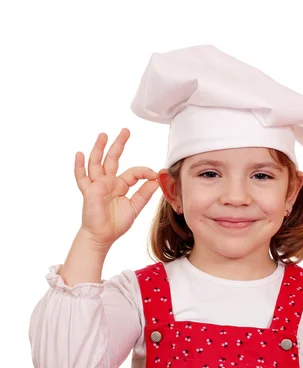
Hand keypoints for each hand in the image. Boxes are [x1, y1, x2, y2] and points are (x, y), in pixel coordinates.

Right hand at [74, 128, 159, 247]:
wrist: (102, 236)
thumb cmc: (116, 224)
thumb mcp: (135, 207)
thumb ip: (144, 194)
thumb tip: (157, 181)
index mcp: (120, 185)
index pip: (134, 172)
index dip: (144, 171)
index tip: (154, 174)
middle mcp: (108, 182)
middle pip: (113, 159)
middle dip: (119, 144)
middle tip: (126, 131)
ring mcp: (97, 185)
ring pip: (97, 162)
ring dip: (99, 148)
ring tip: (103, 135)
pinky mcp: (88, 191)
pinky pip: (82, 177)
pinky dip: (79, 166)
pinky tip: (80, 154)